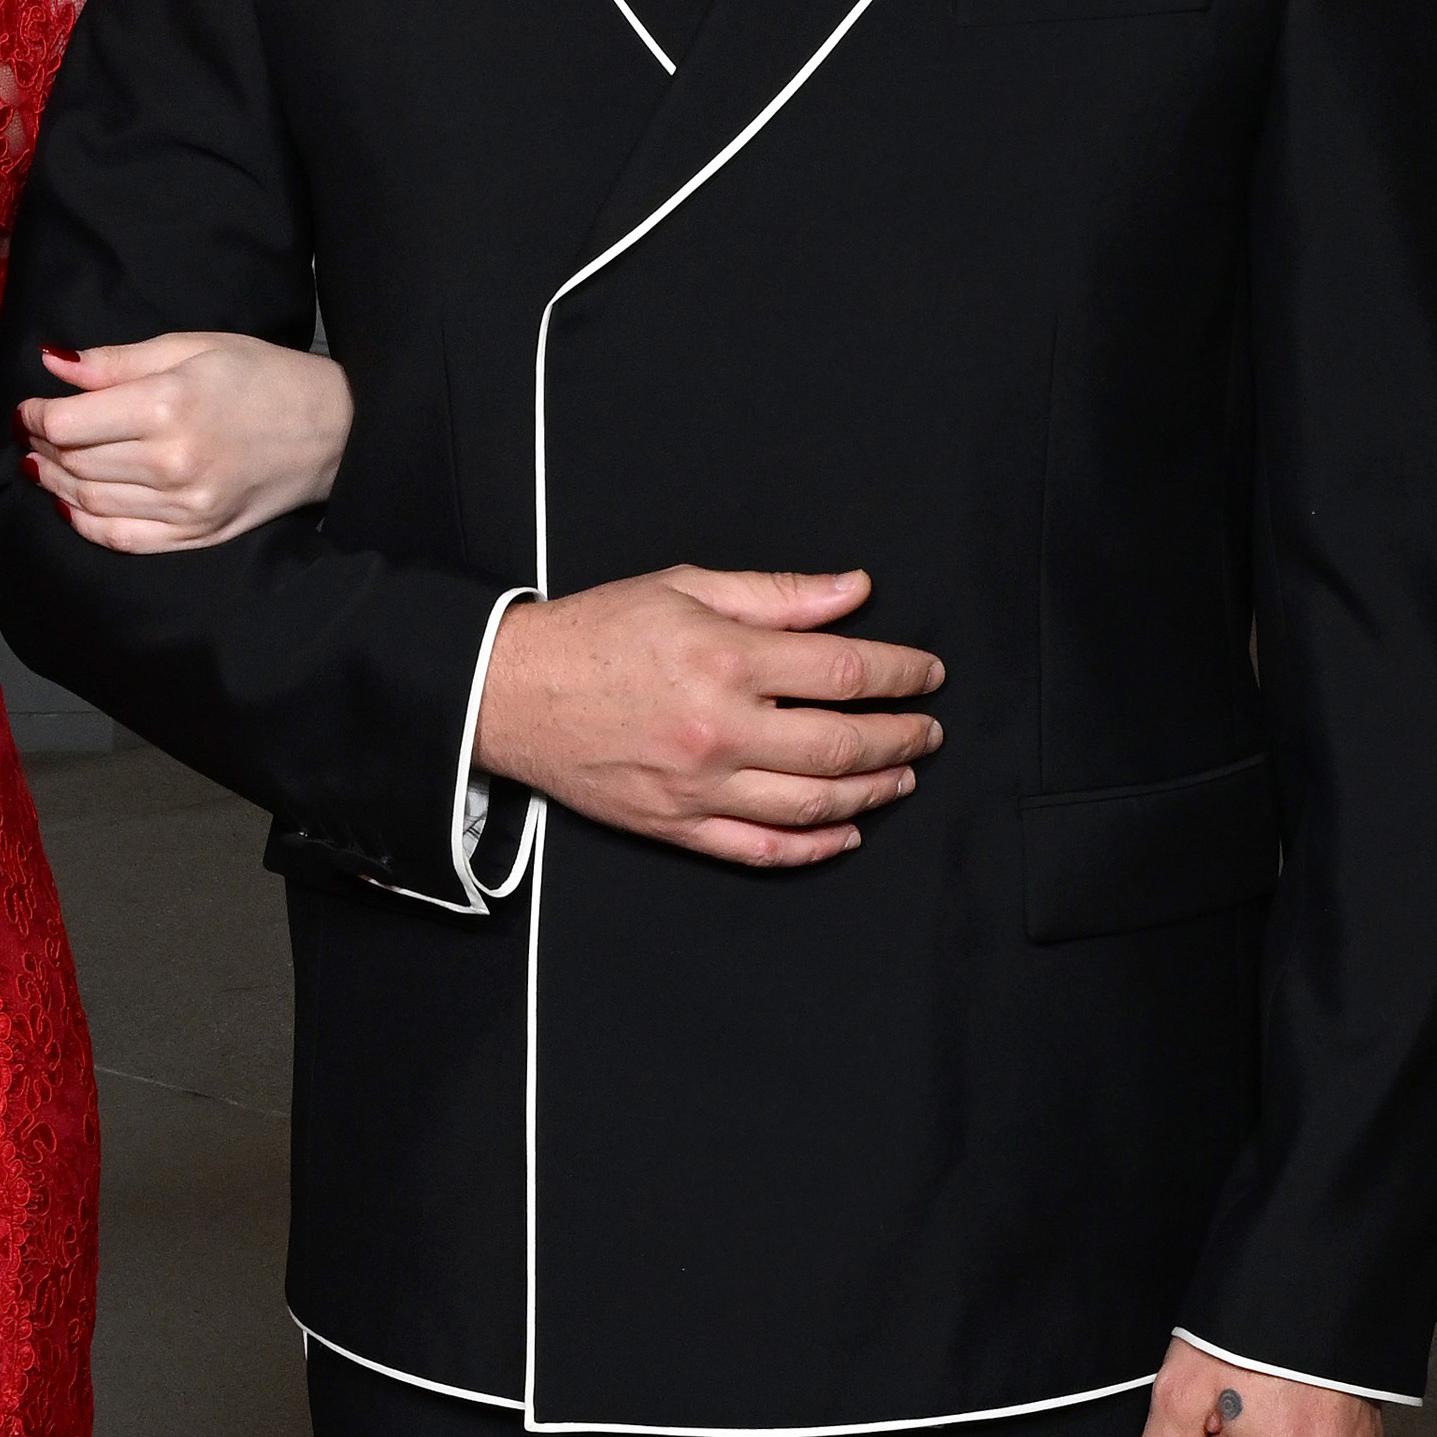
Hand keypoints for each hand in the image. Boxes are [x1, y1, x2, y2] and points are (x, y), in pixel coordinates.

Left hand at [15, 332, 355, 549]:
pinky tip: (72, 506)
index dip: (35, 417)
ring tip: (44, 467)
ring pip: (90, 503)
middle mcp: (172, 461)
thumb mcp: (192, 347)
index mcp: (168, 404)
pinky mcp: (197, 533)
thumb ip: (117, 361)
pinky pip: (123, 538)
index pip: (69, 423)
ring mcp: (185, 505)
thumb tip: (53, 363)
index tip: (28, 409)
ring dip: (55, 486)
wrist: (331, 429)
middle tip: (33, 436)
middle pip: (74, 464)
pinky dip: (87, 524)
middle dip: (42, 449)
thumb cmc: (262, 377)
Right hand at [473, 566, 943, 870]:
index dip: (901, 673)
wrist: (509, 692)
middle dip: (901, 738)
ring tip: (902, 776)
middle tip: (927, 730)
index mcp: (724, 659)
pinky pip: (761, 849)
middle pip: (842, 744)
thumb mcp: (685, 587)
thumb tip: (854, 591)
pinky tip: (846, 833)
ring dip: (873, 792)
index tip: (927, 673)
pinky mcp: (675, 825)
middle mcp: (719, 728)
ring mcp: (699, 786)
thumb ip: (777, 593)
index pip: (844, 670)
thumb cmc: (594, 633)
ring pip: (813, 803)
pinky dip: (813, 848)